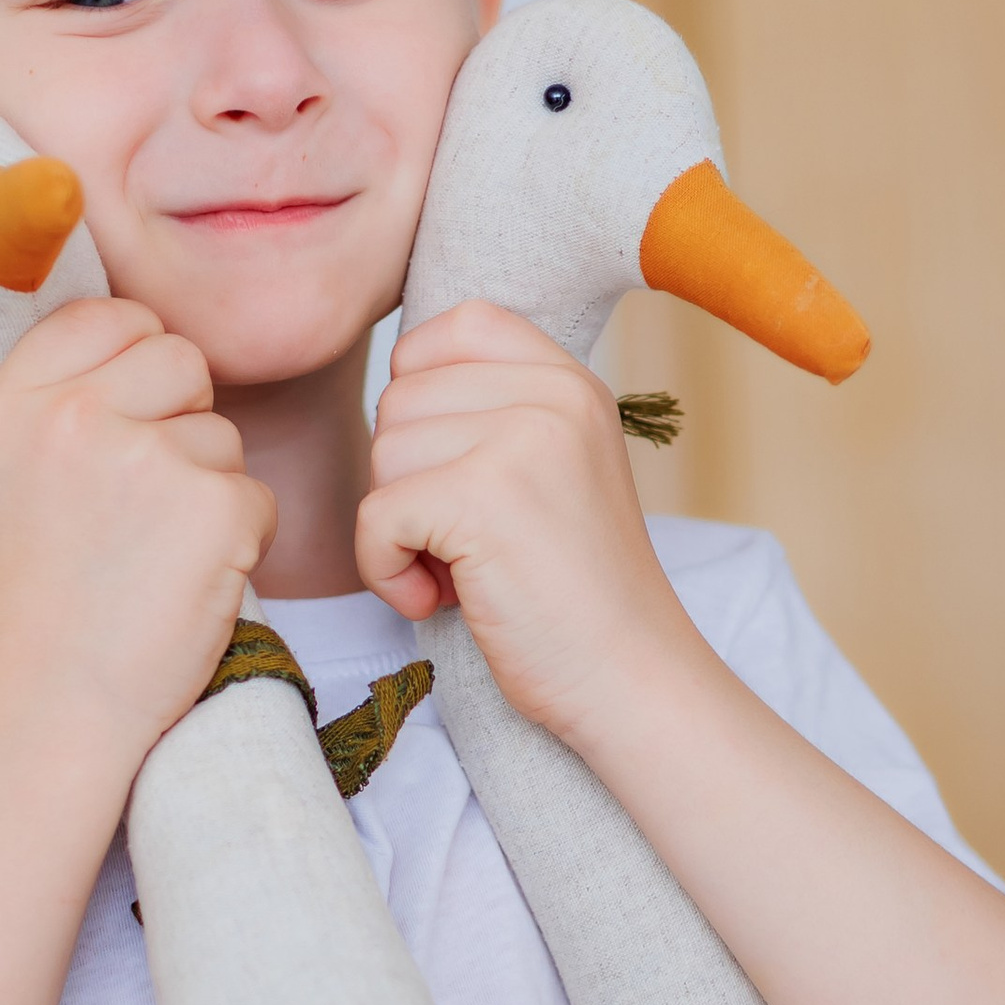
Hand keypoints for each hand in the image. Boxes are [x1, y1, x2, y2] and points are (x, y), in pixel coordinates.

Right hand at [0, 297, 273, 775]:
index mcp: (7, 407)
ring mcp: (149, 459)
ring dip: (208, 490)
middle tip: (146, 501)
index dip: (132, 353)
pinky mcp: (214, 509)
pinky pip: (256, 497)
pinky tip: (186, 588)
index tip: (134, 407)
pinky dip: (239, 544)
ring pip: (222, 434)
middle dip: (180, 418)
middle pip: (178, 359)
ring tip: (153, 559)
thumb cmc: (3, 627)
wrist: (41, 722)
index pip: (102, 316)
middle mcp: (74, 417)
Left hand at [357, 301, 696, 746]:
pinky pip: (374, 516)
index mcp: (572, 382)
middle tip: (468, 542)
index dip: (424, 390)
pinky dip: (386, 571)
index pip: (458, 324)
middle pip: (401, 398)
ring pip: (381, 453)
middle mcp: (554, 396)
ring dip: (397, 529)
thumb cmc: (576, 595)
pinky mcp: (483, 498)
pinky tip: (440, 598)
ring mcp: (522, 441)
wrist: (630, 680)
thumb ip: (496, 415)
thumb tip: (395, 382)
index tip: (452, 467)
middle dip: (408, 479)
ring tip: (464, 571)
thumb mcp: (555, 470)